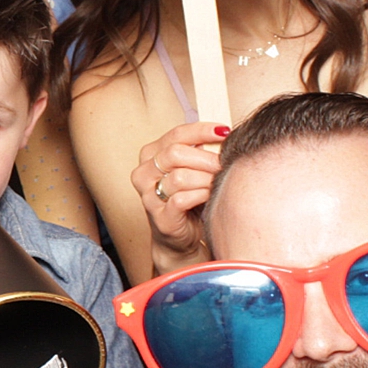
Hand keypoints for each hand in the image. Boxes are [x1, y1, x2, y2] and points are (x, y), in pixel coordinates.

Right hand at [132, 122, 228, 272]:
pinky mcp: (160, 217)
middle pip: (175, 154)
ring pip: (179, 177)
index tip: (224, 131)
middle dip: (205, 158)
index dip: (201, 131)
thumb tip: (223, 135)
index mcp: (150, 155)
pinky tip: (210, 196)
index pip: (176, 135)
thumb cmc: (188, 198)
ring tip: (218, 182)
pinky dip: (201, 195)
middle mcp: (143, 173)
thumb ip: (200, 151)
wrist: (180, 236)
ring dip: (205, 179)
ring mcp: (148, 196)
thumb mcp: (192, 169)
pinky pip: (182, 200)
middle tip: (224, 164)